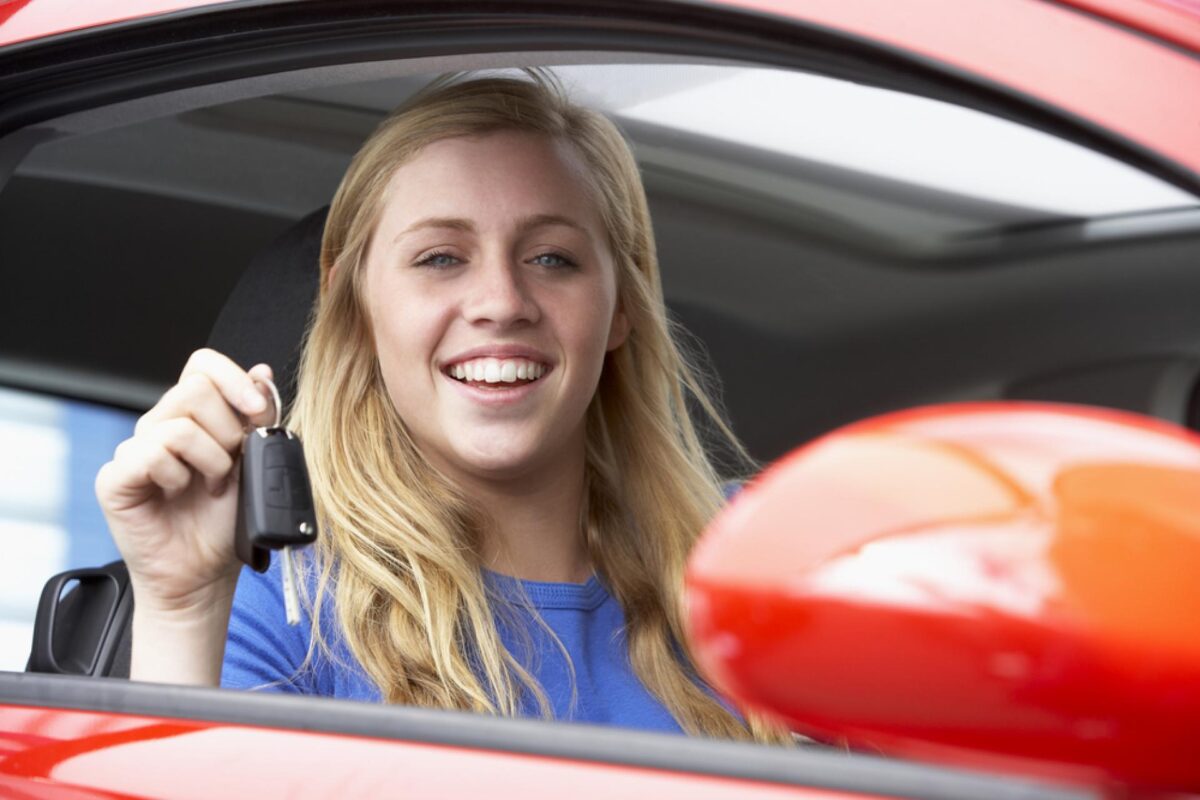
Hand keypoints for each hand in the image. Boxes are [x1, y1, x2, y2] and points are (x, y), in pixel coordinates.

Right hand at [96, 348, 277, 616]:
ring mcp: (136, 450)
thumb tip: (262, 372)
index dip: (233, 379)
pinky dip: (176, 476)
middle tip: (232, 466)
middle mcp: (162, 426)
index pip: (203, 366)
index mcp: (196, 417)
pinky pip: (150, 453)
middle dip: (228, 430)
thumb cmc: (228, 521)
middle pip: (195, 389)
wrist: (206, 573)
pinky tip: (179, 493)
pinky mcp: (116, 478)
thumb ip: (258, 418)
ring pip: (179, 425)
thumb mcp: (255, 462)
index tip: (258, 409)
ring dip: (210, 460)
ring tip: (212, 486)